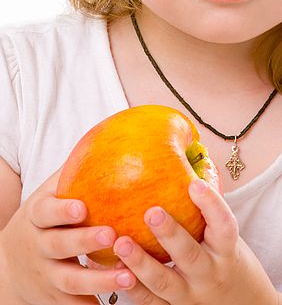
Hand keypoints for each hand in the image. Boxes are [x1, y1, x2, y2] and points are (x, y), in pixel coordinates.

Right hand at [0, 168, 136, 303]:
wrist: (9, 268)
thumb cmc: (43, 219)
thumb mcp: (49, 194)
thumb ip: (74, 170)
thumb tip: (107, 136)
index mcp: (38, 216)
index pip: (46, 212)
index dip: (62, 211)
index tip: (82, 208)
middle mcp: (39, 246)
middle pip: (59, 246)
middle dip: (84, 242)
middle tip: (112, 236)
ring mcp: (46, 275)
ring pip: (71, 280)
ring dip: (99, 280)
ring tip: (128, 276)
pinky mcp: (55, 298)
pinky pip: (75, 304)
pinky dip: (94, 304)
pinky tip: (124, 300)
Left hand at [112, 178, 278, 304]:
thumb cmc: (227, 258)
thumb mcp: (225, 237)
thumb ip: (206, 210)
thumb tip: (186, 158)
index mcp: (226, 250)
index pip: (223, 225)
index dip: (211, 204)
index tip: (194, 184)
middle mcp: (210, 273)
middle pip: (190, 255)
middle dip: (170, 234)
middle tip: (151, 212)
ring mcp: (190, 295)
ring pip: (164, 282)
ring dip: (141, 263)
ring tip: (121, 242)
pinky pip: (150, 301)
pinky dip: (131, 287)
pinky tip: (113, 268)